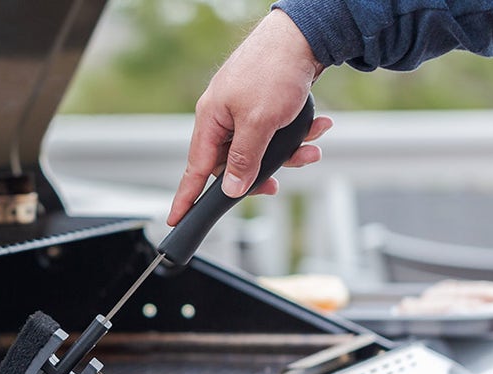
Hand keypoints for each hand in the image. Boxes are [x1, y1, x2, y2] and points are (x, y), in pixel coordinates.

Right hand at [167, 10, 329, 225]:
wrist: (303, 35)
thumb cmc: (274, 69)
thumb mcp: (258, 122)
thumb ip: (243, 159)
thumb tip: (231, 188)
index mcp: (211, 119)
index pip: (195, 169)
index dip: (186, 197)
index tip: (176, 219)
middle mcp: (223, 116)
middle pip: (233, 163)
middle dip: (261, 173)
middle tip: (275, 186)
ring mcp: (243, 110)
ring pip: (260, 149)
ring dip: (287, 153)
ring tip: (309, 149)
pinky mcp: (264, 104)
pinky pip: (275, 133)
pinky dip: (296, 135)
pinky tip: (316, 127)